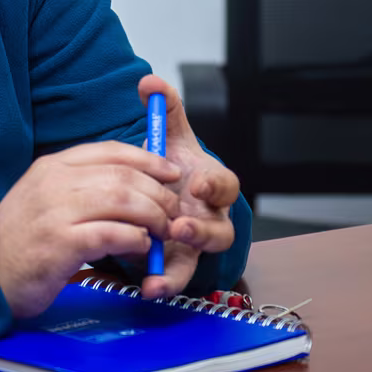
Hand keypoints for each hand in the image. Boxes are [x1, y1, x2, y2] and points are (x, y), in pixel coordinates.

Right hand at [0, 141, 182, 317]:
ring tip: (162, 230)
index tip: (170, 172)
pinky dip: (135, 239)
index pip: (111, 150)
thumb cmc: (19, 238)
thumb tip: (129, 182)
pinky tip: (141, 246)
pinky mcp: (61, 244)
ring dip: (152, 215)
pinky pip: (112, 234)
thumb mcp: (44, 196)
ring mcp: (56, 212)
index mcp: (53, 166)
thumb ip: (80, 184)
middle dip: (157, 192)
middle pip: (123, 175)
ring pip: (123, 200)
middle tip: (172, 210)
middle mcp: (55, 182)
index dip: (148, 159)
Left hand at [136, 73, 241, 298]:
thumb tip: (150, 82)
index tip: (198, 184)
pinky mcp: (176, 263)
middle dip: (203, 231)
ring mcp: (194, 245)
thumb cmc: (175, 168)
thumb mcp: (171, 139)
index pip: (225, 186)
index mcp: (212, 186)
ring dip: (182, 266)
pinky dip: (163, 284)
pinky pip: (175, 279)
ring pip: (198, 263)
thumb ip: (165, 109)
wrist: (162, 196)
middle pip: (221, 232)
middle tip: (179, 227)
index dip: (215, 186)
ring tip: (159, 272)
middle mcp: (209, 218)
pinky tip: (146, 289)